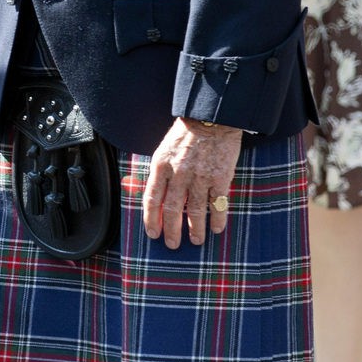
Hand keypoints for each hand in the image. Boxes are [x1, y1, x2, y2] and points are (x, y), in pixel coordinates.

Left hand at [142, 118, 241, 248]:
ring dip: (195, 229)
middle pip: (172, 210)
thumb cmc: (186, 133)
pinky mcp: (220, 177)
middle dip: (172, 231)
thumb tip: (141, 191)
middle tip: (172, 244)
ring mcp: (200, 177)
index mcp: (161, 165)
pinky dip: (217, 219)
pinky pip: (218, 204)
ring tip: (196, 241)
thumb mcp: (163, 149)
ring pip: (195, 211)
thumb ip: (156, 172)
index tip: (153, 233)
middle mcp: (179, 174)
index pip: (152, 199)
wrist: (212, 117)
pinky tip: (216, 229)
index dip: (151, 219)